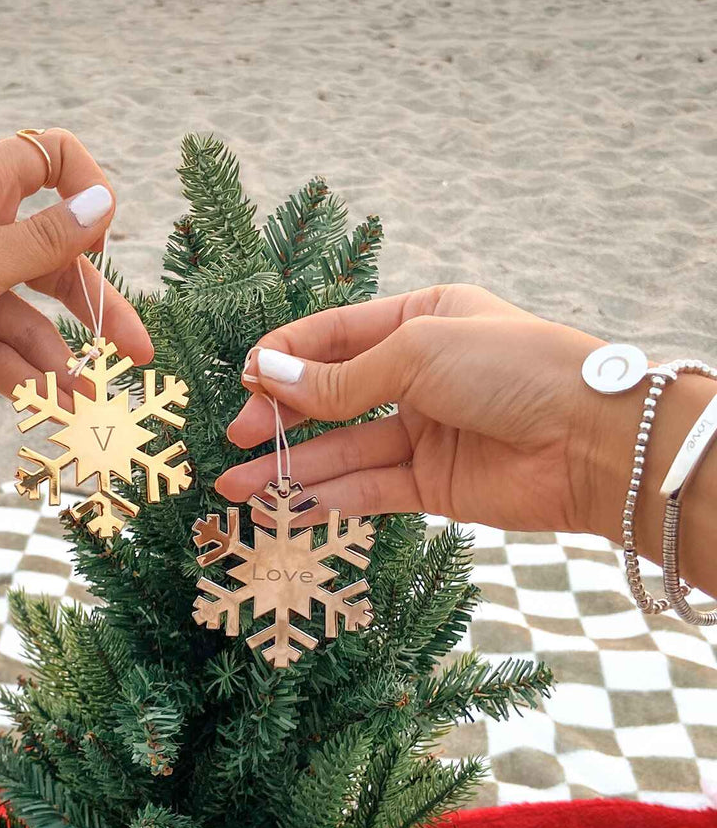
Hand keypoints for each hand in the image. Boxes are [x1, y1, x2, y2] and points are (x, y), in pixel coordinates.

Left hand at [0, 131, 152, 408]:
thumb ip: (45, 239)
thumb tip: (106, 201)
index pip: (51, 160)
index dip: (88, 190)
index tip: (102, 236)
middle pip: (55, 260)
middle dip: (95, 307)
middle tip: (135, 352)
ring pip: (29, 316)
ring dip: (57, 359)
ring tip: (85, 401)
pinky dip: (22, 375)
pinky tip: (48, 405)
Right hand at [218, 284, 623, 535]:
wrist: (592, 441)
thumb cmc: (511, 367)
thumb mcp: (416, 353)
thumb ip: (340, 378)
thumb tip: (267, 375)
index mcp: (418, 320)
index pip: (332, 335)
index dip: (284, 357)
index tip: (244, 383)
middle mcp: (417, 375)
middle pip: (330, 397)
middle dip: (279, 419)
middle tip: (235, 439)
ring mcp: (424, 432)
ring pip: (343, 450)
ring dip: (292, 468)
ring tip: (239, 487)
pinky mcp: (433, 484)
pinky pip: (371, 488)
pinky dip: (332, 497)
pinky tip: (292, 506)